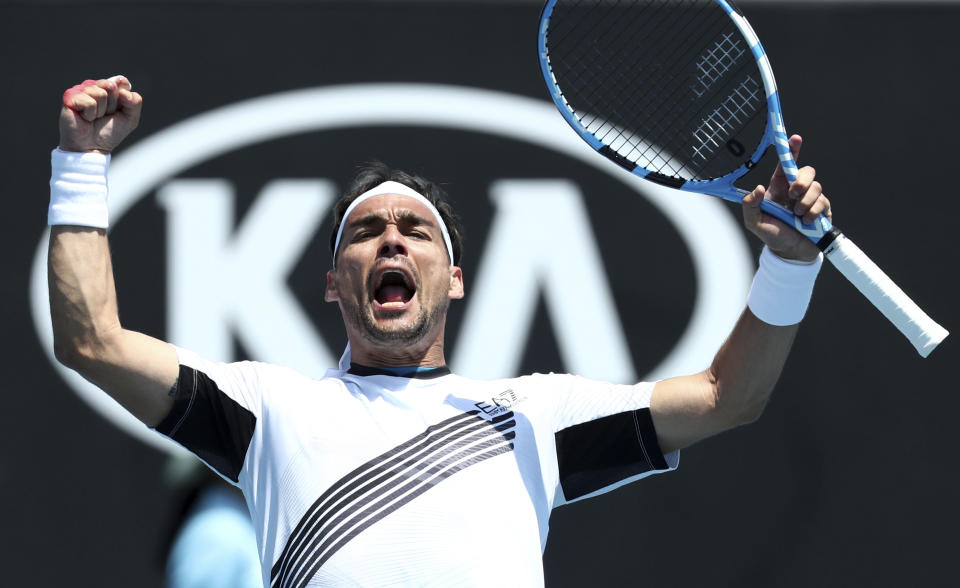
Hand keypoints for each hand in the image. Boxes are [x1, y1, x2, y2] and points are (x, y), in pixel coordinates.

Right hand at [59, 75, 142, 152]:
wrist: (92, 148)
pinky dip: (90, 114)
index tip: (116, 111)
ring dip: (100, 111)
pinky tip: (85, 118)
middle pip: (110, 85)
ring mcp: (81, 90)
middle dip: (112, 105)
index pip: (121, 81)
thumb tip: (124, 91)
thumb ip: (135, 102)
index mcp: (108, 88)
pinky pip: (89, 102)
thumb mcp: (131, 119)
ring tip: (93, 118)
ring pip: (100, 93)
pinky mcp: (70, 97)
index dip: (123, 98)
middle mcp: (94, 86)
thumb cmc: (110, 132)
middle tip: (103, 116)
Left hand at [741, 135, 831, 261]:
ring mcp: (811, 198)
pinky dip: (812, 213)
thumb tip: (757, 189)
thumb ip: (750, 206)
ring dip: (805, 203)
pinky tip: (805, 223)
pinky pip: (823, 202)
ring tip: (796, 216)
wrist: (791, 253)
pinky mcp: (823, 209)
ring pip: (816, 187)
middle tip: (793, 194)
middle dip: (802, 180)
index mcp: (779, 188)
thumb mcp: (754, 223)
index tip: (795, 138)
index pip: (786, 165)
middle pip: (807, 171)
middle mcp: (796, 190)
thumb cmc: (772, 234)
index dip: (792, 150)